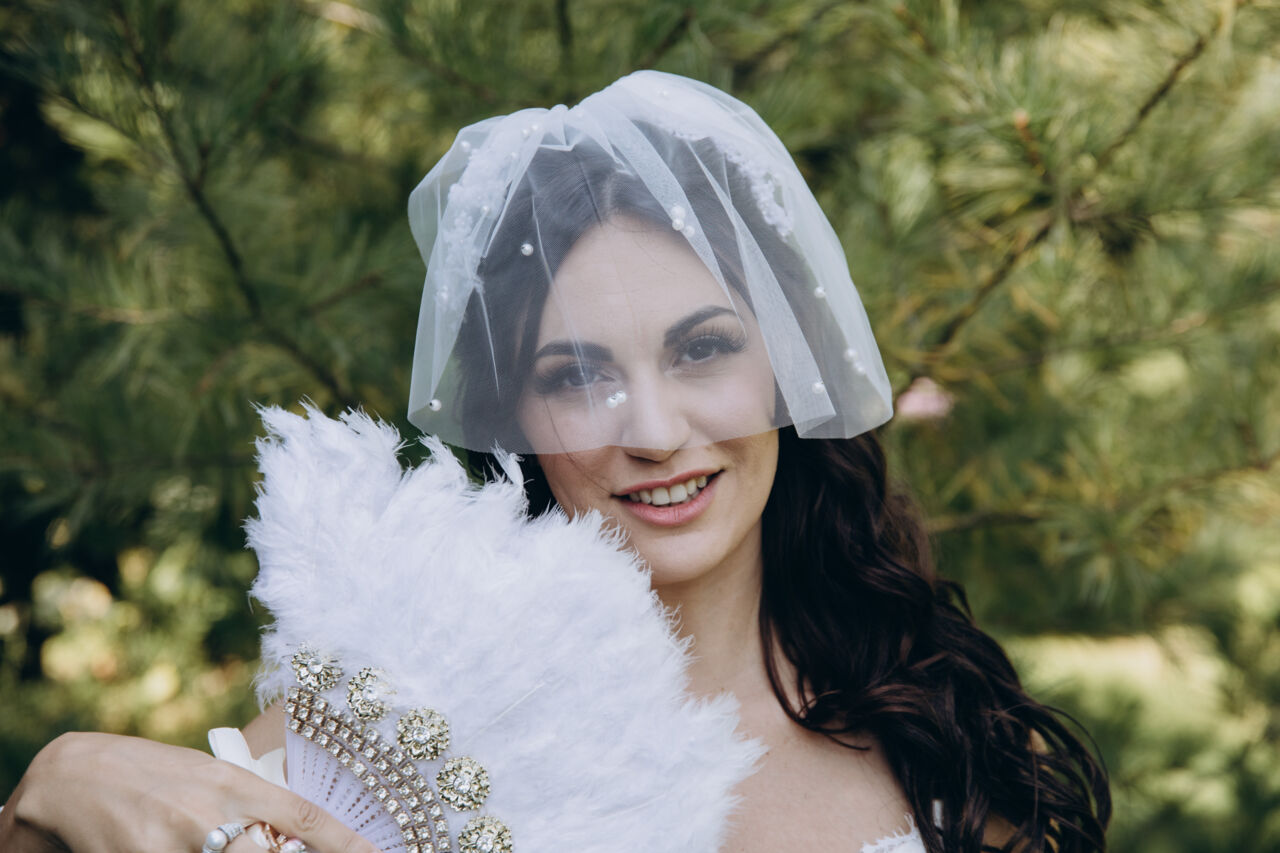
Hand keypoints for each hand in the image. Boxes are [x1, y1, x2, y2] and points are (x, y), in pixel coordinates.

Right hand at [0, 732, 380, 852]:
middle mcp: (212, 812)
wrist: (74, 775)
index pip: (303, 817)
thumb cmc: (153, 774)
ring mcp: (177, 841)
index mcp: (235, 783)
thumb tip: (291, 832)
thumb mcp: (209, 776)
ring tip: (232, 850)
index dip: (345, 842)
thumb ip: (249, 803)